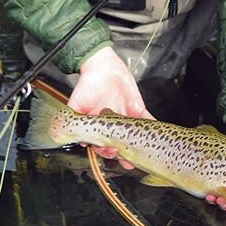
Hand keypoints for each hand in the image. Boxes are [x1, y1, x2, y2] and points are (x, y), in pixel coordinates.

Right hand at [67, 46, 153, 166]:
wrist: (101, 65)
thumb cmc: (87, 84)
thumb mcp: (75, 104)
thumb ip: (72, 120)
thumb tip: (70, 137)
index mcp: (99, 127)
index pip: (102, 145)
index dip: (106, 152)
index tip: (109, 152)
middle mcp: (113, 125)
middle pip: (120, 145)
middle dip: (123, 155)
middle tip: (126, 160)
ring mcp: (126, 117)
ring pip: (134, 137)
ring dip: (138, 147)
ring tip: (139, 155)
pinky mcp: (137, 108)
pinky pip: (146, 118)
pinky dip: (152, 125)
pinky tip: (156, 132)